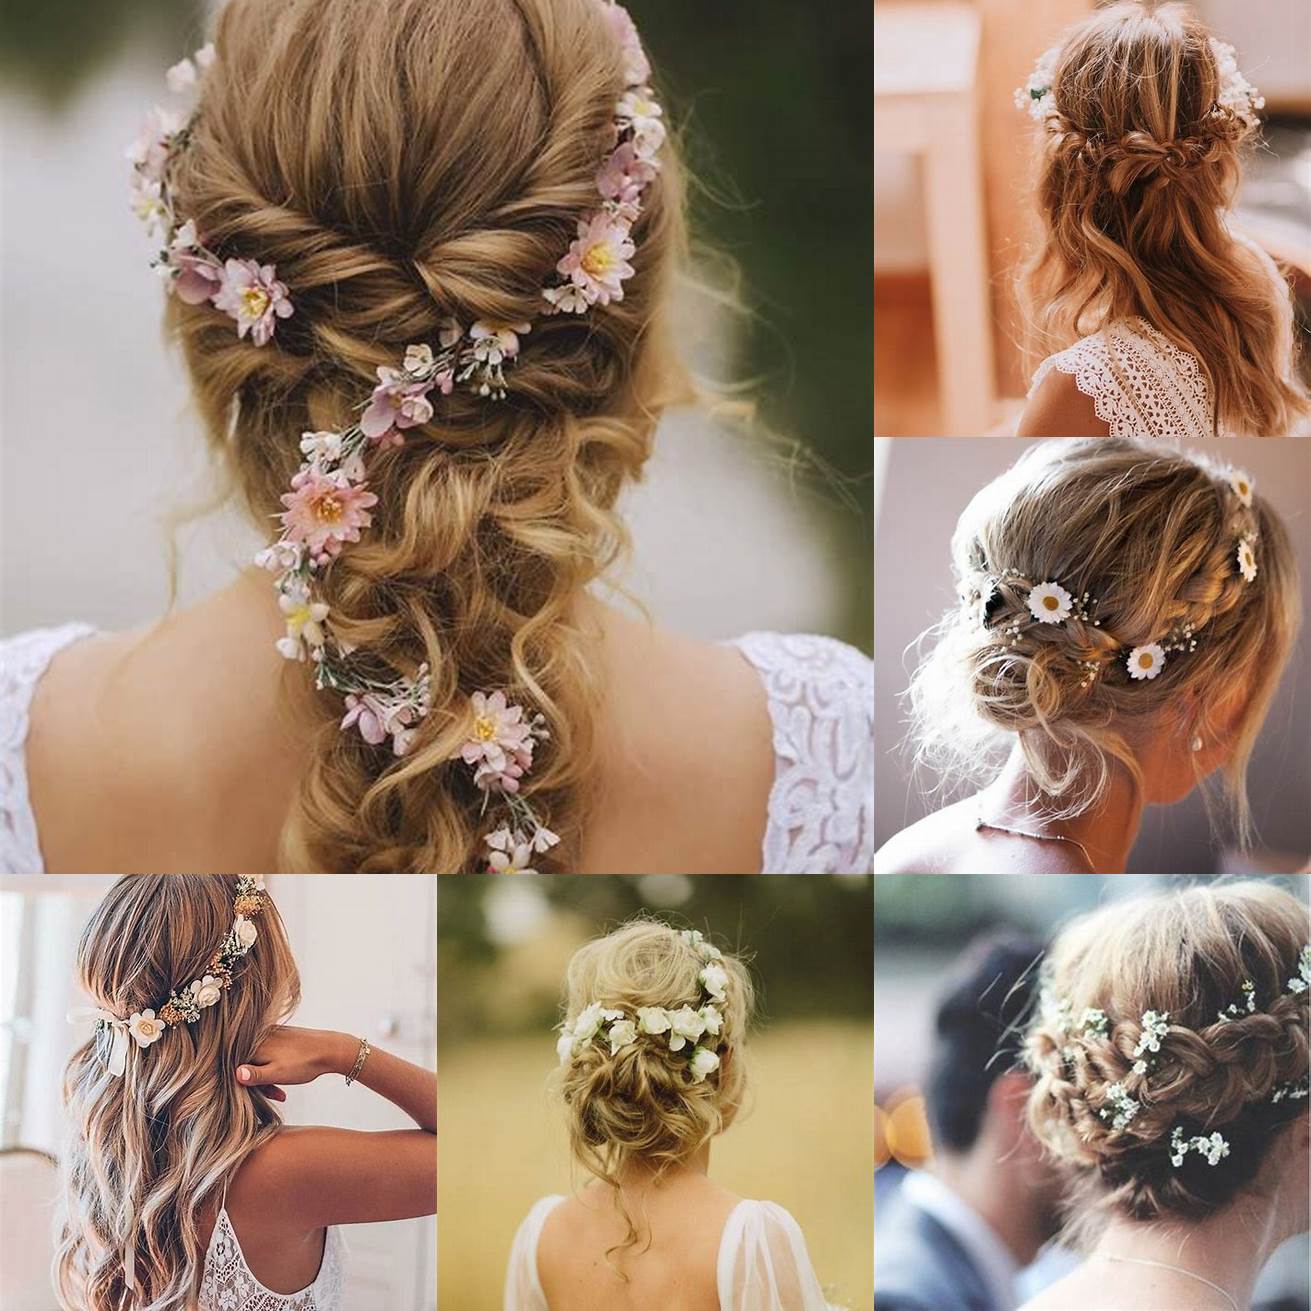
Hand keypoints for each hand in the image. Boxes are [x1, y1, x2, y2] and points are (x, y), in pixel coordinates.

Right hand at [236, 1026, 354, 1100]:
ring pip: (258, 1062)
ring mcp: (270, 1035)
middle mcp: (260, 1037)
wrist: (330, 1049)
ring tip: (282, 1093)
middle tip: (275, 1096)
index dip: (244, 1085)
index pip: (236, 1068)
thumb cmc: (304, 1062)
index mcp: (255, 1045)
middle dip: (258, 1085)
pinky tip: (284, 1080)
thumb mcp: (277, 1073)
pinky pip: (267, 1056)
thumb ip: (255, 1074)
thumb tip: (235, 1073)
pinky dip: (273, 1069)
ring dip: (267, 1080)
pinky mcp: (279, 1036)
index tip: (257, 1097)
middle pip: (247, 1065)